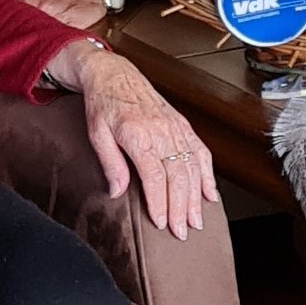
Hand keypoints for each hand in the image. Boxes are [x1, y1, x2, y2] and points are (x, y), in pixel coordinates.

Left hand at [47, 42, 216, 238]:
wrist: (113, 72)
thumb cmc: (102, 102)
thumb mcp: (96, 133)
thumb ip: (110, 164)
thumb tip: (117, 193)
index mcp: (137, 133)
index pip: (154, 175)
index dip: (159, 202)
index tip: (161, 223)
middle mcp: (160, 129)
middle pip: (177, 176)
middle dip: (181, 207)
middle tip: (182, 231)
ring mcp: (174, 126)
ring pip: (192, 167)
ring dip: (196, 197)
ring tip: (196, 221)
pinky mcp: (181, 123)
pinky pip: (199, 151)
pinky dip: (207, 174)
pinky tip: (209, 193)